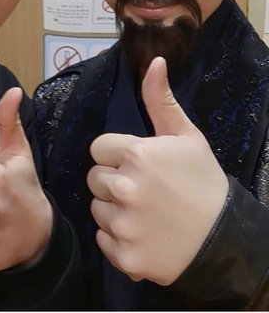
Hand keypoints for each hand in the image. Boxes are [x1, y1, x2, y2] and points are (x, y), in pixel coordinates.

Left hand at [88, 56, 228, 284]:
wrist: (224, 238)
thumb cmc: (203, 180)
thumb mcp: (185, 135)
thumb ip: (160, 99)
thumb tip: (154, 61)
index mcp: (136, 154)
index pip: (98, 148)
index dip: (116, 155)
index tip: (137, 164)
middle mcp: (124, 188)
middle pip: (94, 179)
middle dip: (112, 181)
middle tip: (142, 189)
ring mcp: (124, 225)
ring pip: (96, 209)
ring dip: (113, 210)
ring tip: (144, 212)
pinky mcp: (124, 256)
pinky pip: (103, 241)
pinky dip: (118, 240)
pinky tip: (143, 235)